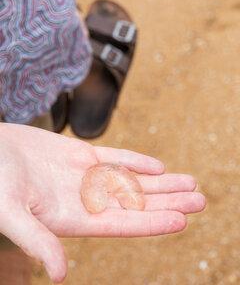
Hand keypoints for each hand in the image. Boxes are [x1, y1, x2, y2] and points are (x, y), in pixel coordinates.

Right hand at [0, 123, 205, 282]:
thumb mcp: (10, 211)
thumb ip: (36, 239)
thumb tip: (60, 274)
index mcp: (72, 218)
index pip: (121, 224)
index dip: (151, 222)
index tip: (182, 221)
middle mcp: (85, 199)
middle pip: (135, 203)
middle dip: (168, 201)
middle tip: (201, 200)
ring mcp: (85, 176)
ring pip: (131, 180)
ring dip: (161, 182)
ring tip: (190, 182)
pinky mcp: (80, 155)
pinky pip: (115, 158)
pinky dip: (136, 161)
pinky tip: (157, 166)